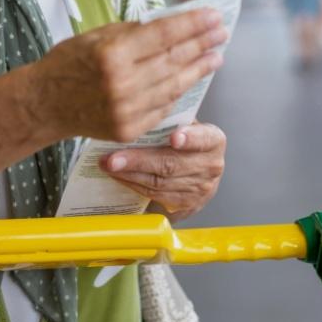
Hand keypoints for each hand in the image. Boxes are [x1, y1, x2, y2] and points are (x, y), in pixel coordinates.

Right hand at [31, 9, 226, 143]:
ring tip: (216, 55)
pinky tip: (193, 78)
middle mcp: (122, 83)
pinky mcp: (129, 128)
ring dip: (199, 68)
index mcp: (112, 53)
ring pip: (174, 85)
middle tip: (222, 31)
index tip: (213, 15)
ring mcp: (127, 109)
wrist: (45, 104)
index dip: (192, 24)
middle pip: (174, 59)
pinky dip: (180, 91)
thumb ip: (133, 32)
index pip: (163, 35)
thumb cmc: (69, 62)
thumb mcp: (96, 36)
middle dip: (202, 43)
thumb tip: (173, 23)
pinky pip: (163, 107)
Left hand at [102, 122, 225, 221]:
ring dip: (130, 175)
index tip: (174, 138)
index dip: (189, 138)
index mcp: (213, 141)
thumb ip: (169, 121)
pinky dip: (133, 185)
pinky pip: (155, 195)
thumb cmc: (183, 143)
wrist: (195, 173)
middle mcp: (211, 166)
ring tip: (108, 166)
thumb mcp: (183, 126)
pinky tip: (119, 177)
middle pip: (171, 164)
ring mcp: (200, 189)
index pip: (204, 138)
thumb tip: (135, 116)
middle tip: (112, 158)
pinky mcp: (186, 205)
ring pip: (159, 182)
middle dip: (138, 161)